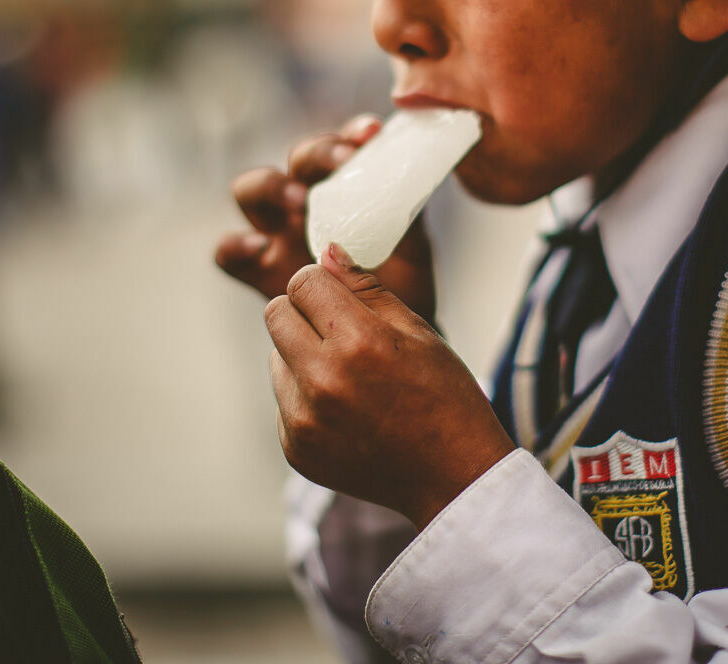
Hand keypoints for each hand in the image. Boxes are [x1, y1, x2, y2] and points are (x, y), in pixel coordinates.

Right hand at [216, 114, 436, 320]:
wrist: (385, 341)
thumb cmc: (401, 287)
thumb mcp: (413, 248)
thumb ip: (407, 214)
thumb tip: (412, 182)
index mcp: (343, 187)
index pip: (339, 146)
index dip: (350, 134)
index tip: (370, 134)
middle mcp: (306, 201)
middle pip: (296, 159)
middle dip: (317, 153)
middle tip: (342, 164)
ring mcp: (277, 232)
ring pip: (250, 190)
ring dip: (272, 187)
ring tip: (301, 202)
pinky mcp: (258, 270)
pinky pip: (228, 253)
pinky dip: (236, 245)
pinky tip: (260, 246)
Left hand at [266, 243, 515, 530]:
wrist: (452, 477)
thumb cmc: (444, 397)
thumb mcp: (417, 331)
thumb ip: (366, 288)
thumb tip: (327, 252)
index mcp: (357, 343)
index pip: (303, 281)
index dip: (323, 283)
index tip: (339, 295)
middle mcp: (321, 381)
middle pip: (275, 313)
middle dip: (303, 312)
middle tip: (340, 330)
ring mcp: (303, 421)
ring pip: (275, 357)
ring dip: (302, 357)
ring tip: (350, 378)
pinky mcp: (295, 448)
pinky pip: (283, 399)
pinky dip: (305, 397)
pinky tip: (347, 410)